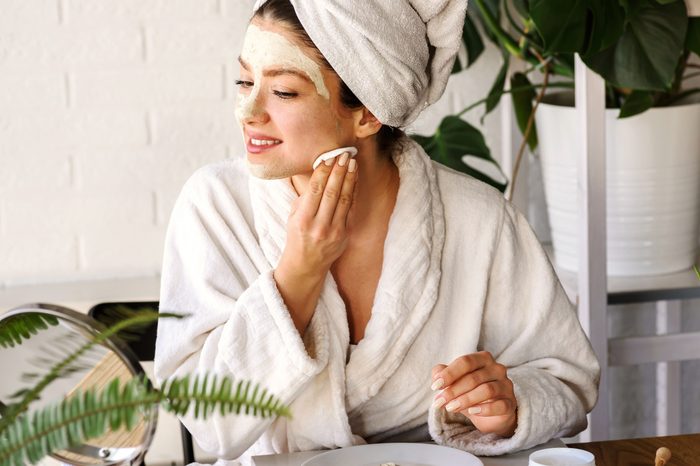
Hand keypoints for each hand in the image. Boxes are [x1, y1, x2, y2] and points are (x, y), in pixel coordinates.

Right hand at [274, 153, 357, 333]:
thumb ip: (305, 198)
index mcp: (302, 220)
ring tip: (351, 162)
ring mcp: (334, 232)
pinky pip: (349, 209)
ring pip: (343, 199)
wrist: (305, 266)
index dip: (323, 171)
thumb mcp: (293, 217)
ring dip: (349, 179)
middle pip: (331, 192)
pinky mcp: (344, 235)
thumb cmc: (297, 237)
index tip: (328, 157)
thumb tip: (318, 174)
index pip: (315, 190)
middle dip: (338, 171)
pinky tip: (353, 179)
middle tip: (343, 154)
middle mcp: (319, 226)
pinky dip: (352, 192)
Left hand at [431, 351, 516, 436]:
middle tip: (439, 402)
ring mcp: (506, 386)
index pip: (465, 362)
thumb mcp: (456, 382)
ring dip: (465, 400)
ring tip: (450, 408)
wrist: (492, 414)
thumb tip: (436, 374)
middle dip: (453, 390)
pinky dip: (484, 409)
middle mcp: (497, 369)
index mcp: (483, 359)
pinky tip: (471, 412)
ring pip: (486, 390)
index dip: (449, 374)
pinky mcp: (510, 403)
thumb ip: (444, 374)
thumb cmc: (472, 392)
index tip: (435, 386)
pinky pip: (499, 405)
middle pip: (473, 377)